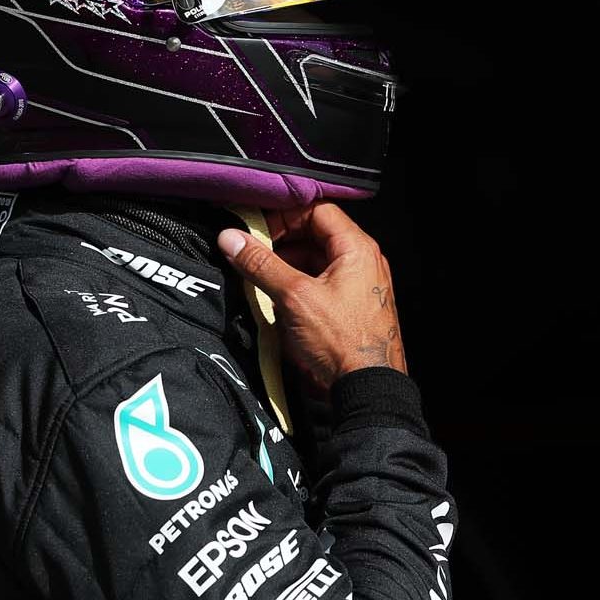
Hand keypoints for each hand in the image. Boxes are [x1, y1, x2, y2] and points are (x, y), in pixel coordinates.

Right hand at [216, 202, 406, 389]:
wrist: (367, 388)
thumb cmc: (343, 342)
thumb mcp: (294, 297)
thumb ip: (261, 264)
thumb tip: (233, 239)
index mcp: (357, 249)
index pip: (318, 211)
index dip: (284, 215)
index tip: (257, 230)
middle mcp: (362, 263)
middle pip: (315, 235)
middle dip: (281, 243)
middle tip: (253, 255)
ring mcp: (358, 286)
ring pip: (315, 262)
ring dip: (286, 267)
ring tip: (261, 280)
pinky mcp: (350, 308)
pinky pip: (320, 285)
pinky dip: (297, 287)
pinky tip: (277, 302)